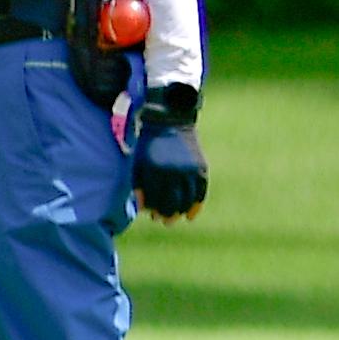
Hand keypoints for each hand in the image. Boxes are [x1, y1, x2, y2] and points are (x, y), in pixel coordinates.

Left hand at [134, 83, 209, 220]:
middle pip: (174, 204)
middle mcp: (174, 172)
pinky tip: (192, 214)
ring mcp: (189, 170)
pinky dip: (197, 204)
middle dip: (169, 215)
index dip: (156, 212)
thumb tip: (141, 208)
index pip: (157, 202)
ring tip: (178, 216)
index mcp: (155, 171)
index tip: (154, 216)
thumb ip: (138, 185)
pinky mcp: (200, 166)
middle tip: (165, 220)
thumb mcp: (137, 161)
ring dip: (183, 211)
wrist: (167, 118)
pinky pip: (201, 191)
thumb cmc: (146, 142)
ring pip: (188, 200)